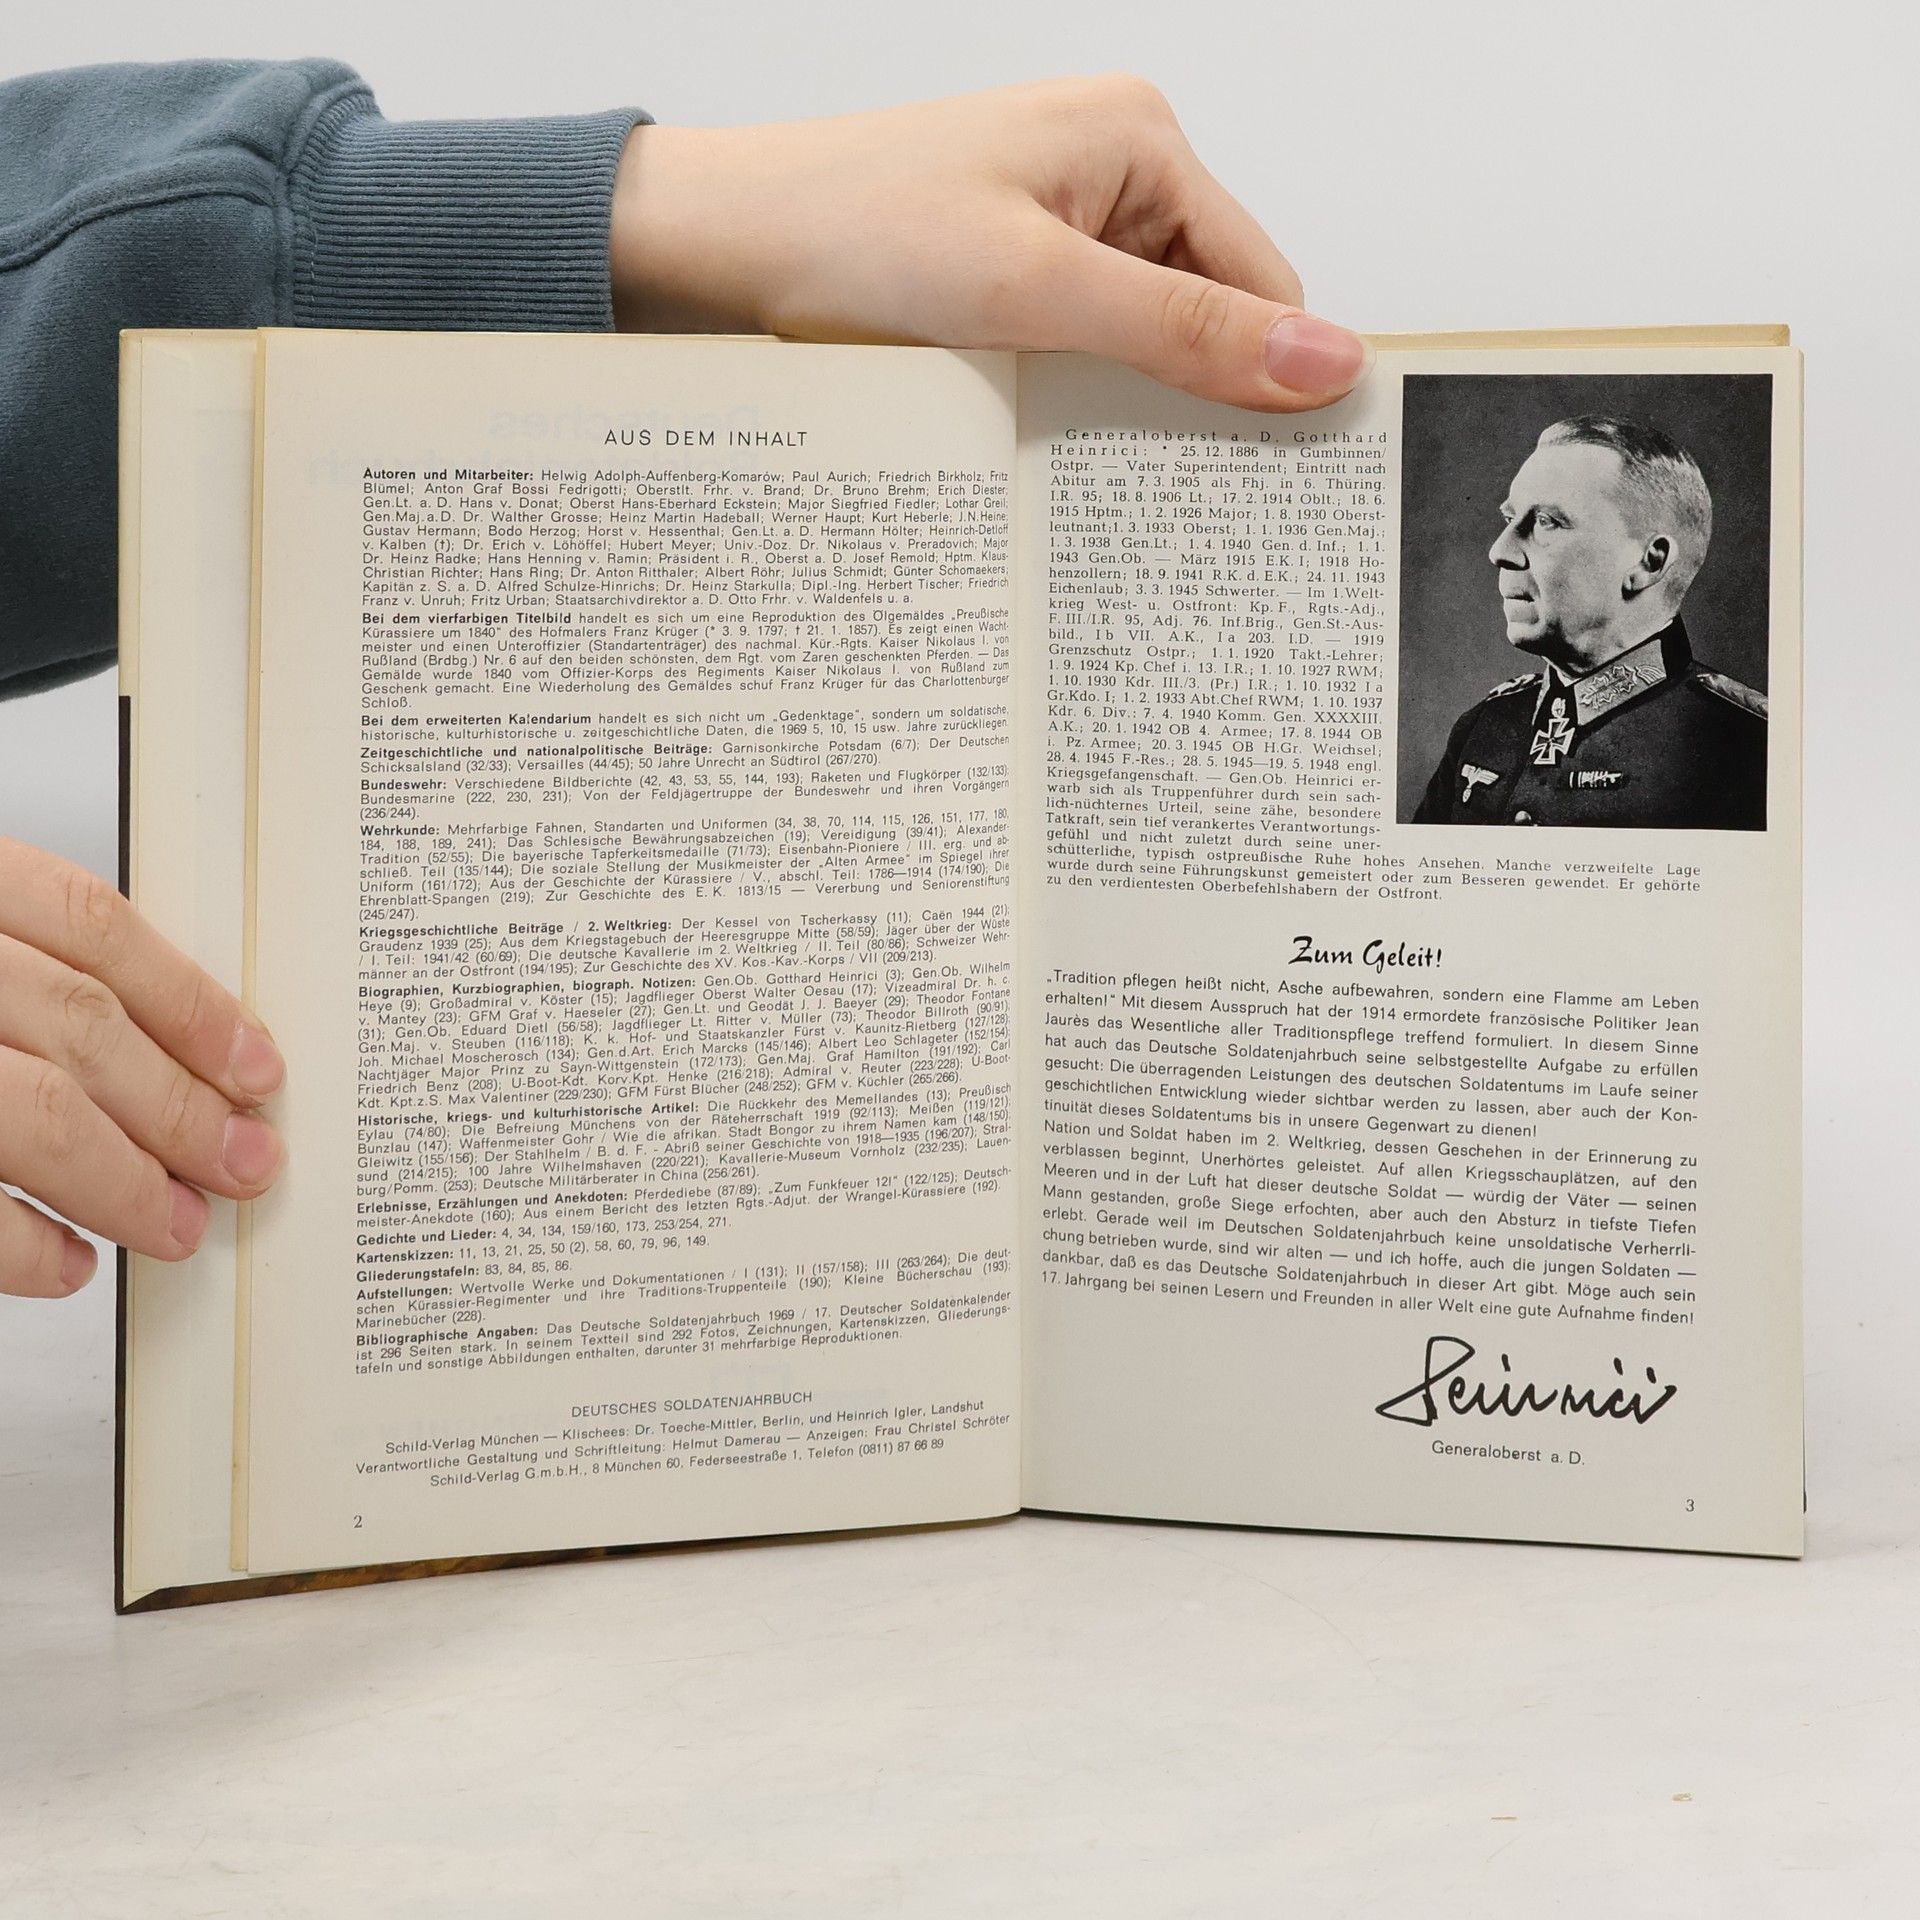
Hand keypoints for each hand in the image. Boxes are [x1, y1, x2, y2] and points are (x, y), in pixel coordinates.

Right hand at [0, 838, 285, 1298]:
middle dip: (183, 1109)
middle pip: (82, 1030)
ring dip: (126, 1183)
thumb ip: (47, 977)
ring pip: (36, 1114)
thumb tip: (191, 1057)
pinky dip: (24, 1244)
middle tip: (248, 1165)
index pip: (91, 928)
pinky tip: (70, 1263)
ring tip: (178, 1225)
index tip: (261, 1071)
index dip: (192, 1004)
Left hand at [610, 73, 1368, 410]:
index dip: (1264, 376)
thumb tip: (1325, 363)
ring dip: (1116, 400)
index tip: (1260, 472)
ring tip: (1066, 438)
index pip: (1262, 281)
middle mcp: (1110, 170)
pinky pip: (1079, 344)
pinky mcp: (1010, 267)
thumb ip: (1184, 334)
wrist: (718, 245)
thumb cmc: (850, 231)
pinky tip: (1031, 425)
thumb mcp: (1036, 290)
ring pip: (1139, 340)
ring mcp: (1056, 220)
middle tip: (1149, 476)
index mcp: (1139, 139)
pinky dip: (1068, 393)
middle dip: (1183, 395)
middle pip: (1205, 314)